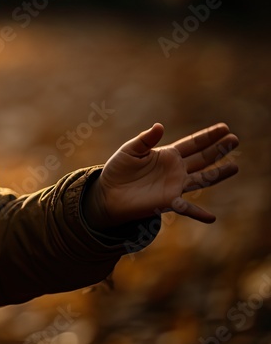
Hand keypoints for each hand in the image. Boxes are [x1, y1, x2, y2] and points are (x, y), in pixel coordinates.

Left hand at [85, 123, 238, 228]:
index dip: (208, 136)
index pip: (192, 144)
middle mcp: (176, 170)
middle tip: (234, 139)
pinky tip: (211, 217)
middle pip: (202, 158)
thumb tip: (159, 126)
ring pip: (202, 179)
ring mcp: (175, 186)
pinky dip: (198, 213)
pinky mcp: (168, 202)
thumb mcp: (130, 150)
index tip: (225, 128)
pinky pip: (186, 209)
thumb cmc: (119, 169)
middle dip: (218, 149)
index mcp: (168, 155)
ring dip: (218, 174)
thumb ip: (145, 139)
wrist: (109, 192)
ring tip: (235, 167)